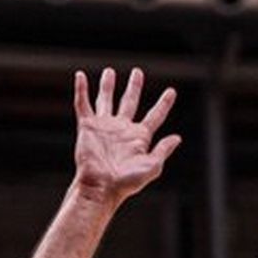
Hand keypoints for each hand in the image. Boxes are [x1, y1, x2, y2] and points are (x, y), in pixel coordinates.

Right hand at [71, 67, 180, 202]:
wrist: (102, 186)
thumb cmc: (127, 181)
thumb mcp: (152, 166)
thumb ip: (163, 150)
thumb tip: (177, 138)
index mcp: (140, 137)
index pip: (155, 115)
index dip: (164, 103)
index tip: (171, 91)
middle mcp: (122, 129)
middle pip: (130, 101)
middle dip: (134, 87)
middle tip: (137, 72)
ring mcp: (104, 126)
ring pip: (106, 100)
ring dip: (108, 86)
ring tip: (109, 72)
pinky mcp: (88, 126)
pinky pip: (83, 104)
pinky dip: (81, 90)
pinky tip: (80, 76)